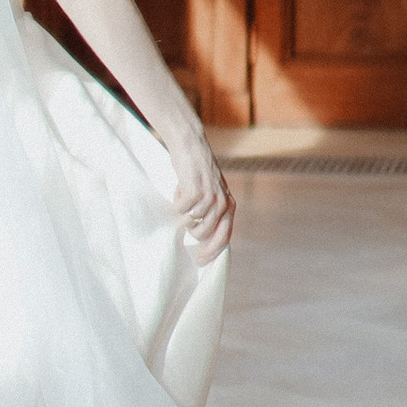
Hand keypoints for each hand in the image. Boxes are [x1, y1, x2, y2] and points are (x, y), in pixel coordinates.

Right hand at [168, 137, 233, 265]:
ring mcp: (210, 196)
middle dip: (195, 237)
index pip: (224, 237)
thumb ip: (211, 213)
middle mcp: (223, 202)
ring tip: (183, 202)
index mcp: (229, 205)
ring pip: (192, 224)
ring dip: (184, 217)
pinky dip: (177, 203)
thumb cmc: (198, 172)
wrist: (191, 146)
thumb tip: (203, 239)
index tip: (200, 261)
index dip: (212, 252)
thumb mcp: (212, 194)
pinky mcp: (195, 190)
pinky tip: (179, 191)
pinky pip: (180, 210)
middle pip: (207, 235)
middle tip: (187, 239)